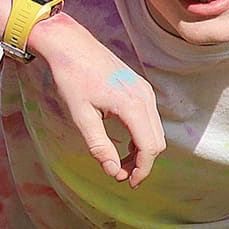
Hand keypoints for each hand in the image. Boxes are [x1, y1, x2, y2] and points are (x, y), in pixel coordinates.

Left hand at [26, 14, 164, 185]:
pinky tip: (123, 146)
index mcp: (132, 104)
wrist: (71, 45)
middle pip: (157, 142)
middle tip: (118, 175)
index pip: (149, 147)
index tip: (126, 183)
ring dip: (141, 151)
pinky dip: (140, 137)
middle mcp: (145, 97)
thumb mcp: (81, 115)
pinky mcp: (140, 88)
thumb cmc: (71, 78)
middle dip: (142, 163)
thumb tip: (111, 171)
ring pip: (155, 131)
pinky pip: (148, 120)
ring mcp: (145, 91)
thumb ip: (98, 145)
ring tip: (117, 163)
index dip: (141, 170)